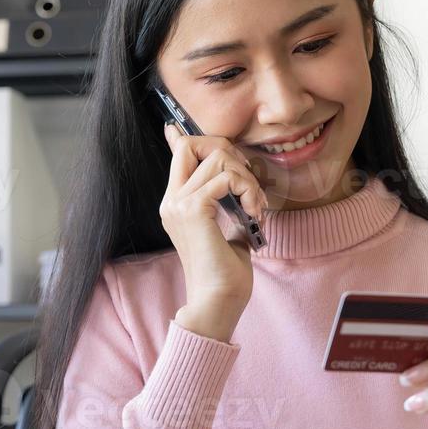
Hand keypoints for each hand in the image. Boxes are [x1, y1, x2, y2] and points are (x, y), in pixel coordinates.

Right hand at [160, 122, 267, 320]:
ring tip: (256, 207)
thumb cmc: (226, 272)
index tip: (175, 128)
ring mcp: (178, 204)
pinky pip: (226, 178)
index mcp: (176, 204)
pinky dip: (248, 190)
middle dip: (229, 153)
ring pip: (218, 159)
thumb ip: (225, 202)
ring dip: (248, 179)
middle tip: (249, 183)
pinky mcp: (193, 210)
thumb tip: (234, 180)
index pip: (177, 156)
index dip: (182, 137)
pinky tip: (254, 212)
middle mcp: (172, 200)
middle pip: (194, 145)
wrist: (217, 300)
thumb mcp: (227, 227)